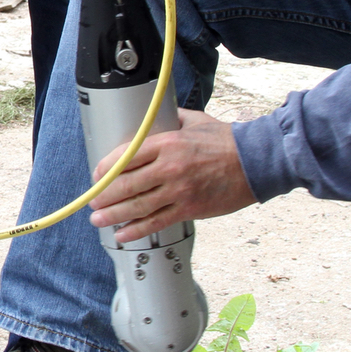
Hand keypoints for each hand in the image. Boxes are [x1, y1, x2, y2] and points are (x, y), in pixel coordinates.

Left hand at [89, 108, 256, 240]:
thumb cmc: (226, 140)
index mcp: (167, 142)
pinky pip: (156, 222)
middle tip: (94, 200)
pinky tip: (123, 234)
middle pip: (126, 184)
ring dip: (114, 215)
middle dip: (104, 194)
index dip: (106, 167)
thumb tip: (153, 117)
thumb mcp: (194, 121)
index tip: (98, 173)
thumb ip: (171, 120)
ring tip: (99, 220)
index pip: (126, 156)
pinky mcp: (189, 209)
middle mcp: (169, 167)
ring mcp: (179, 191)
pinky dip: (136, 230)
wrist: (256, 162)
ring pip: (137, 206)